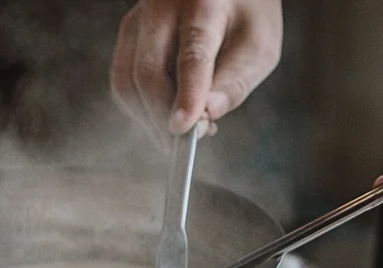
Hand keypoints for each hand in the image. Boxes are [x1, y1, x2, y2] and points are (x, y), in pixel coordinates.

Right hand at [110, 0, 282, 142]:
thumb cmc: (247, 15)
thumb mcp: (260, 47)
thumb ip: (235, 83)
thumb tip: (204, 118)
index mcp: (204, 3)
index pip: (192, 55)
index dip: (187, 95)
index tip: (184, 129)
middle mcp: (162, 6)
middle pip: (148, 71)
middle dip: (163, 117)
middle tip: (190, 140)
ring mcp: (139, 18)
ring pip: (126, 79)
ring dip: (148, 118)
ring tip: (180, 132)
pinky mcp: (129, 33)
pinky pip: (122, 79)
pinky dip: (140, 107)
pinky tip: (165, 116)